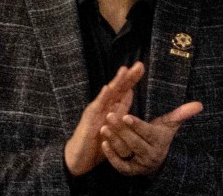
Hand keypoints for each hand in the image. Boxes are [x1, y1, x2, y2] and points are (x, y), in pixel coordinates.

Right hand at [65, 62, 142, 176]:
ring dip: (116, 82)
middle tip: (139, 64)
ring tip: (124, 70)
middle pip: (117, 88)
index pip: (123, 90)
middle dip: (128, 76)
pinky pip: (96, 108)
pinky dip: (102, 97)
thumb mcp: (114, 124)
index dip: (131, 79)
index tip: (141, 66)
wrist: (80, 158)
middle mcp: (103, 106)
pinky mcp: (88, 119)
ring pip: (108, 94)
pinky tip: (107, 88)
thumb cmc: (97, 141)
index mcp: (111, 107)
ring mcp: (95, 111)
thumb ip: (121, 108)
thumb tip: (130, 92)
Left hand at [100, 100, 200, 175]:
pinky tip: (103, 144)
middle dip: (121, 130)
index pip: (148, 133)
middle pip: (135, 143)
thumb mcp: (170, 126)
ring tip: (103, 128)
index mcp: (160, 141)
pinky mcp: (131, 171)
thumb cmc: (161, 136)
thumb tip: (199, 104)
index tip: (126, 116)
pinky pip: (120, 166)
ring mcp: (140, 164)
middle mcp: (151, 154)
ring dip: (113, 141)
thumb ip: (182, 114)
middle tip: (109, 116)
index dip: (137, 126)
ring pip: (126, 153)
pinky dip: (111, 156)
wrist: (159, 161)